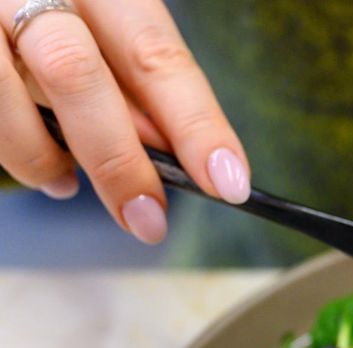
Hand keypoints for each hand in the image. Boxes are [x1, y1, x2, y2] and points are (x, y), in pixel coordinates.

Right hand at [0, 0, 248, 242]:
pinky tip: (42, 168)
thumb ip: (134, 90)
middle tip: (148, 221)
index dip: (196, 123)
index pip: (156, 54)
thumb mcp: (105, 39)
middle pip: (76, 73)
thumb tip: (168, 154)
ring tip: (67, 183)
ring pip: (8, 93)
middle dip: (118, 161)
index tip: (229, 182)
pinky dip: (16, 152)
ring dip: (45, 158)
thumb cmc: (57, 20)